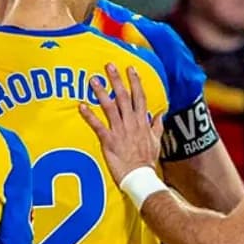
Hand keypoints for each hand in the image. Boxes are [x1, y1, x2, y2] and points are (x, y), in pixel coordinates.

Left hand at [76, 63, 162, 184]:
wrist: (141, 178)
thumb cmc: (147, 161)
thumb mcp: (157, 141)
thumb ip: (158, 125)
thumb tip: (162, 113)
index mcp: (143, 122)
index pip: (140, 97)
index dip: (135, 81)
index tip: (130, 68)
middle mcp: (132, 123)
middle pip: (124, 97)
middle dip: (116, 80)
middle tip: (108, 65)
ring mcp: (120, 131)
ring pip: (110, 107)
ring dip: (101, 92)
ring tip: (93, 80)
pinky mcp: (109, 141)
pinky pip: (98, 126)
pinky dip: (89, 116)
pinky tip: (81, 106)